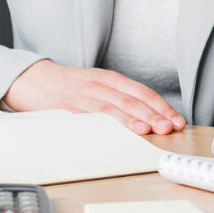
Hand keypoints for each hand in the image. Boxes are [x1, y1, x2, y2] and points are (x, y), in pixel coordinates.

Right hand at [3, 59, 184, 135]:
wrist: (36, 79)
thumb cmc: (71, 86)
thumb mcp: (99, 85)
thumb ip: (120, 97)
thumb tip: (149, 117)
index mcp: (112, 79)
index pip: (144, 93)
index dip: (162, 107)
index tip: (177, 121)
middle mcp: (101, 85)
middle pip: (133, 100)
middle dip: (154, 115)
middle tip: (170, 127)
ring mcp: (84, 96)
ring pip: (113, 108)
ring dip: (133, 120)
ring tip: (149, 130)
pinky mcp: (67, 107)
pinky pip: (88, 117)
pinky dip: (103, 125)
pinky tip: (114, 133)